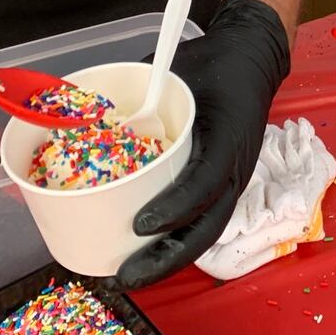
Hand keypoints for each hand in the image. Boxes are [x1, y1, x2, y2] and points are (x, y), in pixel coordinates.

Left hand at [116, 0, 289, 288]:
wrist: (253, 58)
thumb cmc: (214, 63)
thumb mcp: (177, 70)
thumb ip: (139, 94)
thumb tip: (82, 111)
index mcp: (227, 135)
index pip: (207, 181)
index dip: (175, 208)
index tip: (140, 225)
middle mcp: (236, 165)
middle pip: (208, 225)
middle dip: (168, 258)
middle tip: (126, 276)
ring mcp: (235, 178)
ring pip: (207, 230)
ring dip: (171, 258)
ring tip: (130, 276)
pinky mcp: (226, 183)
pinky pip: (204, 219)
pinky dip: (176, 239)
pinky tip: (146, 252)